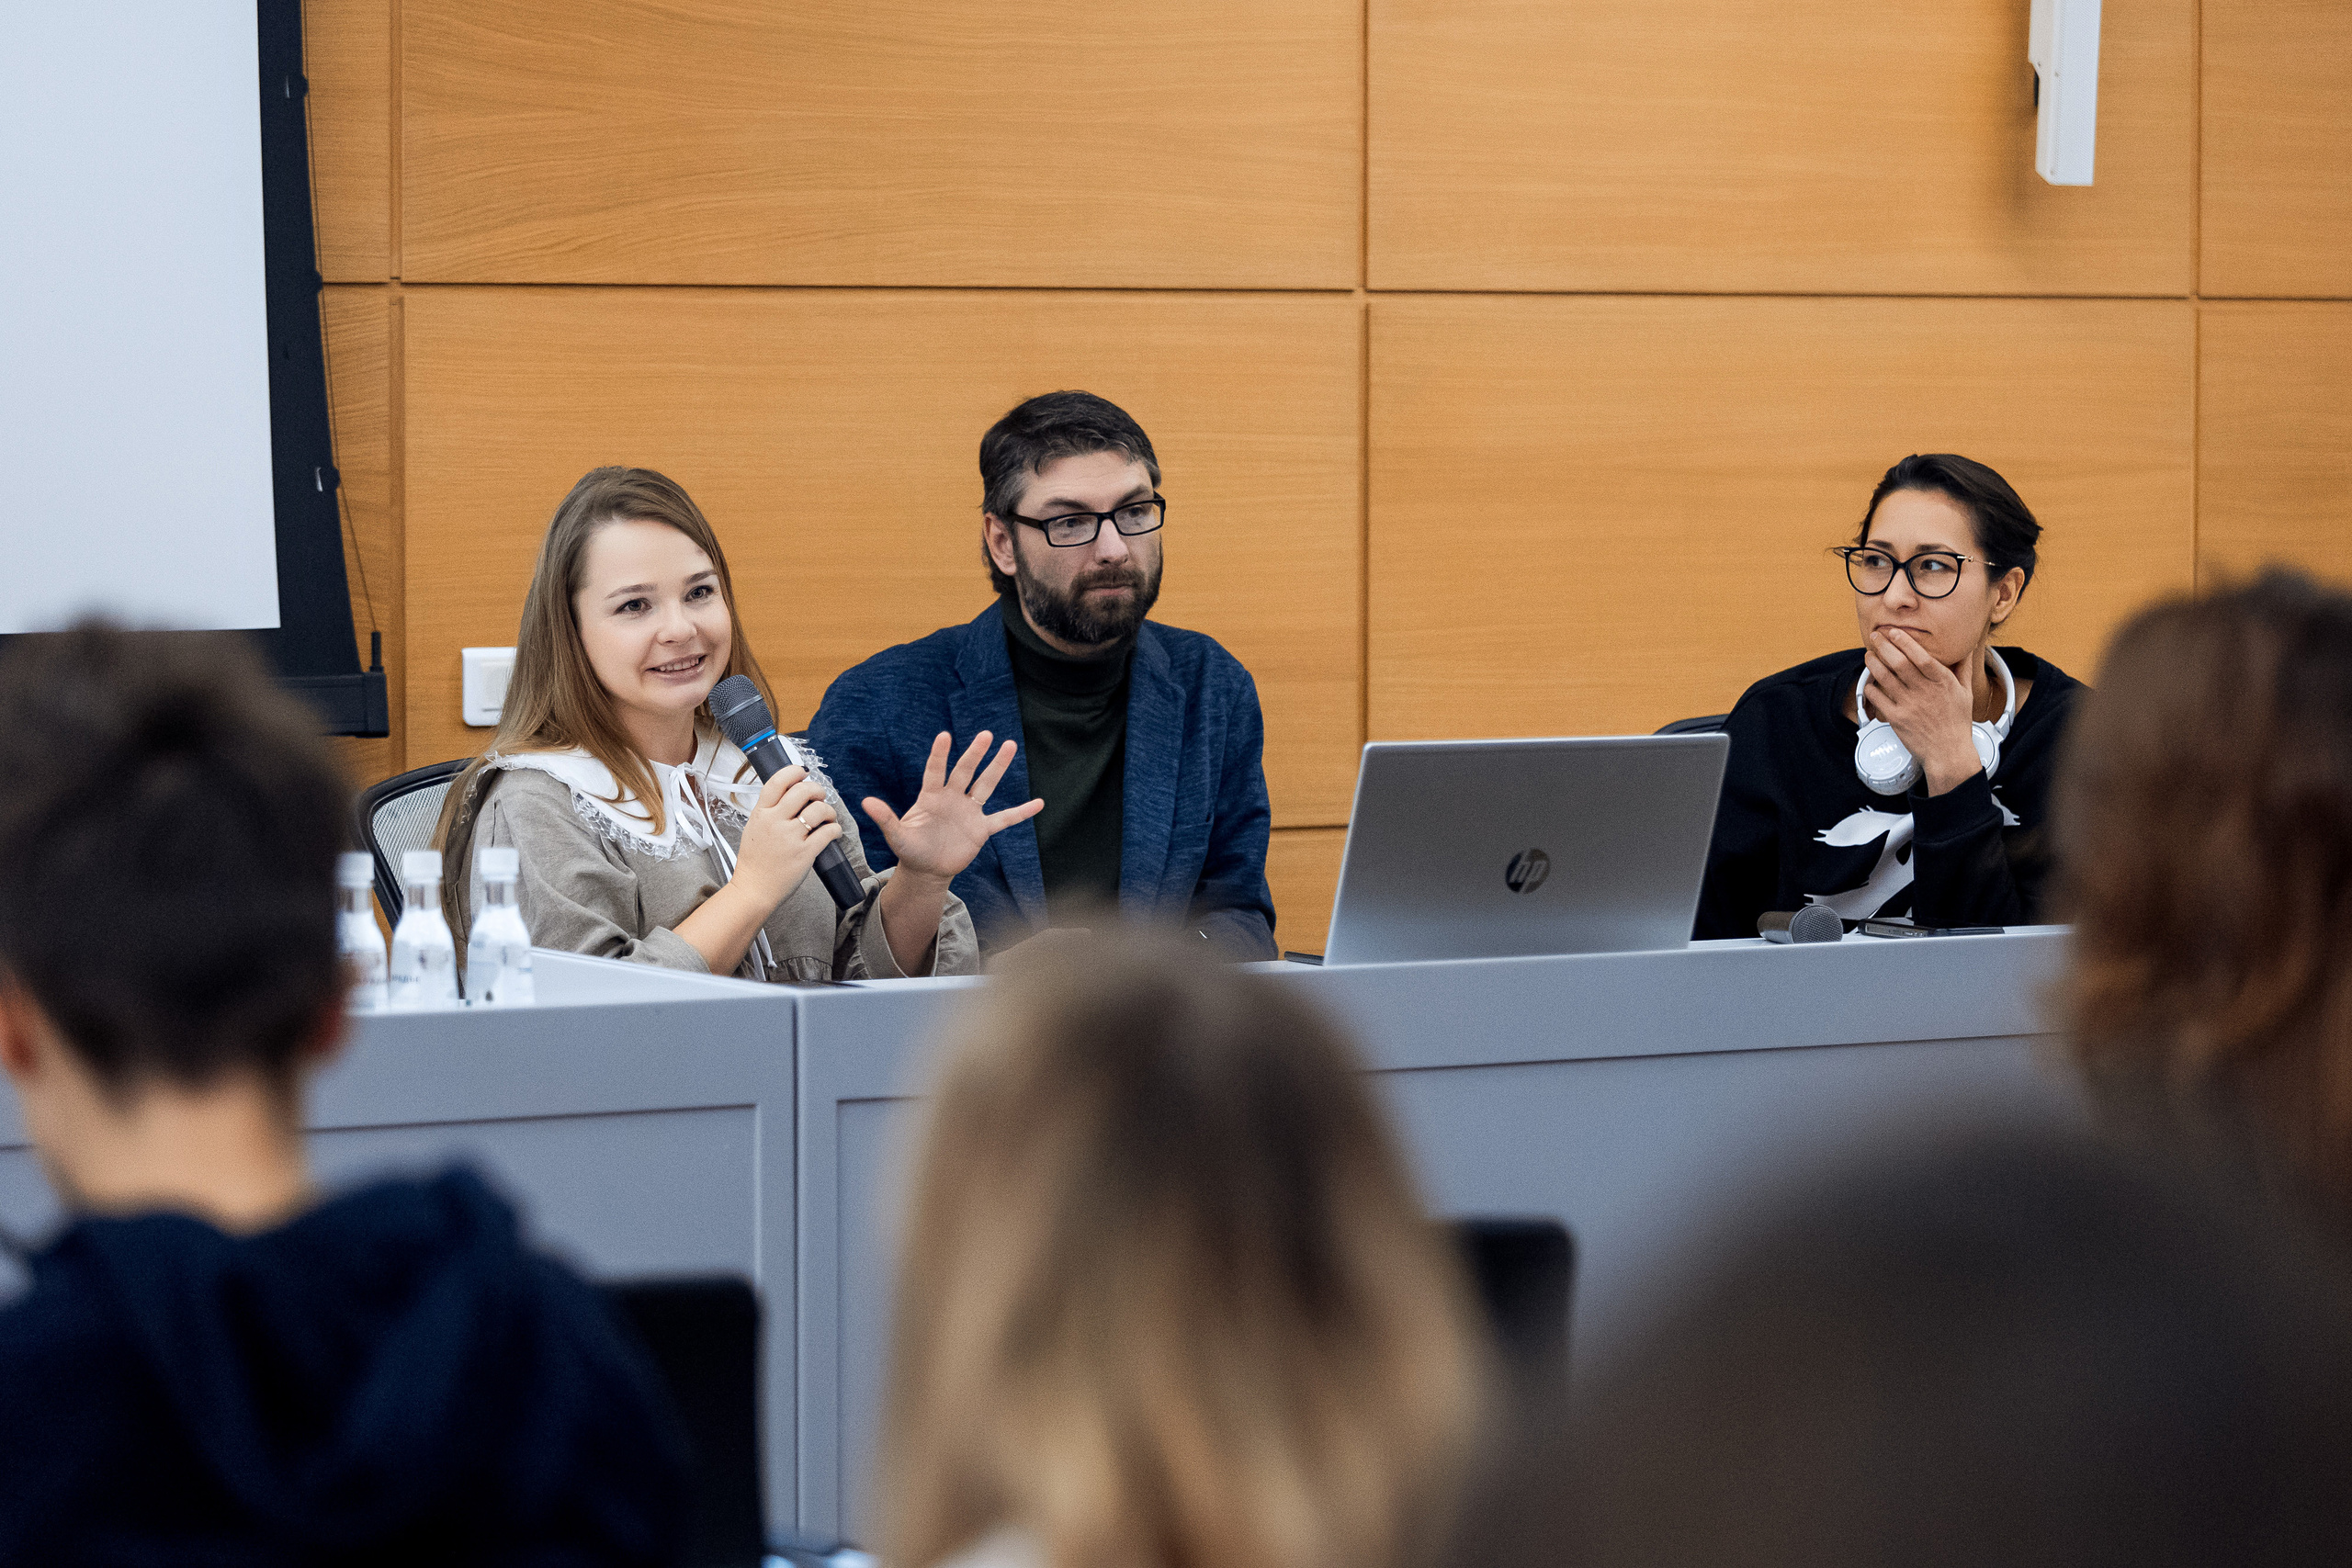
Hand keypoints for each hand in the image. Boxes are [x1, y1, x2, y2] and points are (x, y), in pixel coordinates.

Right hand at [730, 764, 843, 907]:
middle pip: (802, 790)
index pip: (777, 781)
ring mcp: (790, 838)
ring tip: (828, 817)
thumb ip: (769, 811)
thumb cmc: (755, 861)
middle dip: (817, 790)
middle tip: (819, 797)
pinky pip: (827, 832)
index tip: (803, 773)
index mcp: (761, 814)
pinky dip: (835, 829)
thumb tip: (789, 794)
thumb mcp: (753, 828)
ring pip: (818, 810)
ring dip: (829, 810)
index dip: (794, 771)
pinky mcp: (804, 853)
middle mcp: (774, 822)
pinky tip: (833, 832)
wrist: (754, 889)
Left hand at [863, 731, 1044, 885]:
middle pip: (966, 771)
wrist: (927, 869)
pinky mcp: (982, 829)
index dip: (939, 755)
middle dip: (976, 754)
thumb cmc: (910, 850)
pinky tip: (1039, 803)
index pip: (936, 771)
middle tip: (987, 735)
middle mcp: (952, 798)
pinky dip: (1021, 812)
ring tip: (1009, 745)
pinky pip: (1004, 818)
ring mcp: (969, 812)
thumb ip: (885, 818)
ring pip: (986, 785)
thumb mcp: (896, 836)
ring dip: (998, 767)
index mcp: (931, 797)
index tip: (945, 736)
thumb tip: (866, 802)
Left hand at [1863, 630, 1980, 794]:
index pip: (1922, 657)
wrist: (1948, 753)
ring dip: (1873, 663)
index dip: (1905, 642)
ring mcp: (1909, 705)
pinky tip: (1868, 680)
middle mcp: (1925, 692)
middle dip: (1884, 646)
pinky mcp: (1897, 719)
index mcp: (1943, 683)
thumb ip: (1963, 668)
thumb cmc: (1957, 722)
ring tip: (1869, 654)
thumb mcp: (1966, 692)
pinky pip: (1878, 698)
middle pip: (1899, 663)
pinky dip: (1870, 687)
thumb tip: (1968, 646)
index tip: (1894, 631)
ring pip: (1885, 678)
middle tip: (1876, 636)